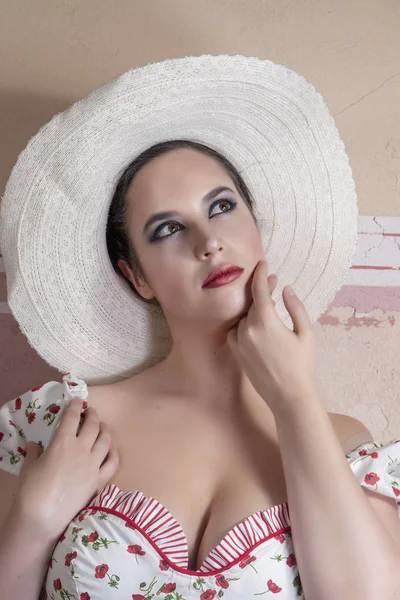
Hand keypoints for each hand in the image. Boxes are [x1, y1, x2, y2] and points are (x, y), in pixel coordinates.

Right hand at [14, 398, 118, 540]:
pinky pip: (113, 462)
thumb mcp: (29, 466)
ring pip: (106, 440)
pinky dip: (114, 452)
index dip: (76, 406)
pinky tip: (112, 449)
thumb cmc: (31, 491)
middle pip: (93, 425)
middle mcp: (81, 449)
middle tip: (91, 412)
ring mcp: (93, 465)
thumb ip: (34, 452)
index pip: (72, 417)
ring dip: (105, 429)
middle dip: (93, 415)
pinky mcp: (99, 481)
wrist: (42, 518)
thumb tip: (35, 445)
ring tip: (103, 426)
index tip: (78, 401)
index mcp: (62, 442)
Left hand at [227, 259, 316, 415]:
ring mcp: (239, 341)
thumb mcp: (306, 333)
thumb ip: (295, 307)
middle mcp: (248, 329)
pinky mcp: (236, 352)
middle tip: (275, 284)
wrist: (288, 396)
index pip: (259, 290)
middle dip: (262, 291)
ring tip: (271, 309)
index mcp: (266, 321)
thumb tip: (286, 289)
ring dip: (255, 309)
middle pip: (252, 302)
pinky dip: (244, 324)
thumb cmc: (302, 365)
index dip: (260, 274)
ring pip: (244, 316)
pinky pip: (236, 330)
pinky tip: (257, 326)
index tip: (262, 263)